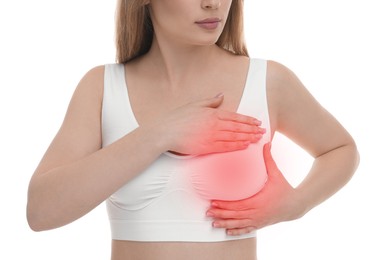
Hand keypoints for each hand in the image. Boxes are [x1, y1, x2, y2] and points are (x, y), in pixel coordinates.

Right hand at [151, 94, 265, 154]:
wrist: (165, 133)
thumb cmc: (178, 118)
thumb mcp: (195, 104)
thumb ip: (210, 101)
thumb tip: (222, 95)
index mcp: (212, 113)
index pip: (235, 116)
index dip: (248, 120)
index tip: (257, 122)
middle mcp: (214, 125)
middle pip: (238, 127)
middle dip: (252, 129)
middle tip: (263, 131)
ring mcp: (211, 137)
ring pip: (234, 137)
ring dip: (248, 137)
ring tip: (258, 138)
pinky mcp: (207, 147)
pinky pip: (225, 147)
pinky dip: (237, 146)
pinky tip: (245, 146)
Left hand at [207, 143, 305, 235]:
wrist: (296, 205)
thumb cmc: (285, 188)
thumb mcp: (276, 173)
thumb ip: (269, 159)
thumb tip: (266, 143)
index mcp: (259, 201)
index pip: (238, 204)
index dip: (225, 205)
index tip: (214, 202)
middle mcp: (257, 213)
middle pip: (236, 216)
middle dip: (221, 214)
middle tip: (208, 212)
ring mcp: (259, 220)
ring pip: (239, 224)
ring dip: (225, 224)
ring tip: (213, 223)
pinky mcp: (260, 224)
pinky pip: (247, 230)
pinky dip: (237, 231)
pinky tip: (228, 231)